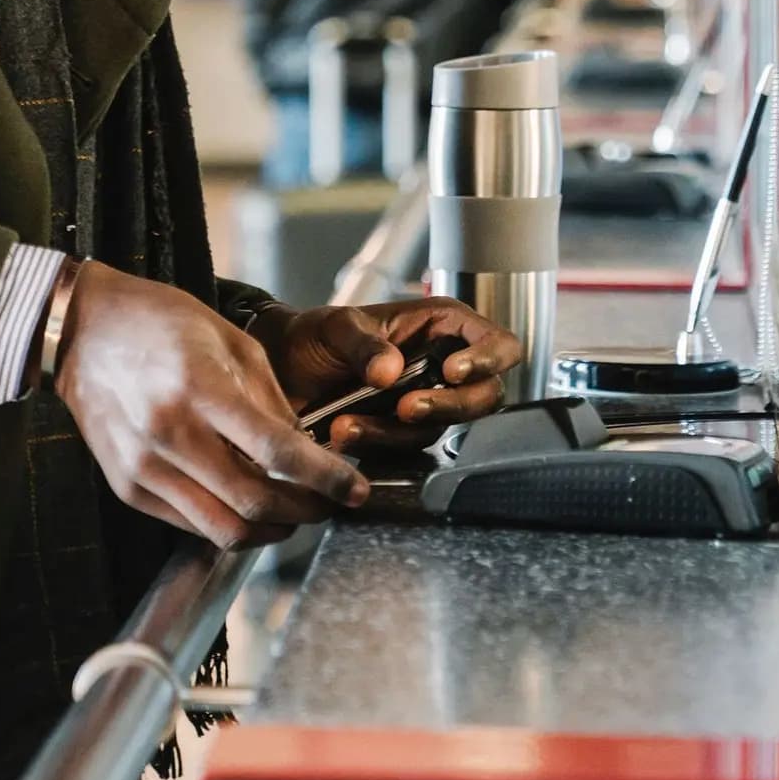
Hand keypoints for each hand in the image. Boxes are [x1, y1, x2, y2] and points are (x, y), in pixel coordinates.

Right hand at [52, 263, 372, 551]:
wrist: (82, 329)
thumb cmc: (158, 321)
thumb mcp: (228, 339)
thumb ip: (271, 398)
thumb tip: (306, 450)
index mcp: (200, 387)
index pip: (277, 451)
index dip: (326, 478)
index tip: (355, 489)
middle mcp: (170, 432)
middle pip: (256, 503)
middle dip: (307, 511)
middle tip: (329, 503)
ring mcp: (144, 466)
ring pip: (225, 530)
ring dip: (271, 530)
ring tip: (291, 511)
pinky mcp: (127, 486)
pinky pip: (191, 525)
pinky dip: (228, 523)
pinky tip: (244, 503)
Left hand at [251, 299, 522, 453]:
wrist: (280, 373)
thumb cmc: (312, 337)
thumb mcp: (335, 327)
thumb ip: (363, 343)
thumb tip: (391, 371)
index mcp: (441, 327)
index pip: (498, 344)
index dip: (488, 360)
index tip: (453, 369)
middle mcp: (442, 367)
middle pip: (484, 397)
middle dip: (447, 406)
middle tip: (406, 407)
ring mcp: (425, 405)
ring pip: (440, 430)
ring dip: (394, 431)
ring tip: (346, 423)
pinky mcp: (403, 436)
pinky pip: (408, 452)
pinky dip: (376, 445)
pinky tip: (343, 434)